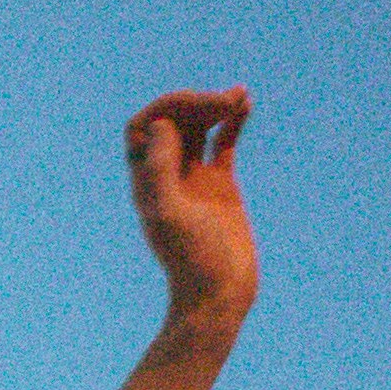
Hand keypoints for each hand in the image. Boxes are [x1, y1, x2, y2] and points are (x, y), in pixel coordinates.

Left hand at [125, 88, 255, 331]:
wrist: (219, 294)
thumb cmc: (192, 261)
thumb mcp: (170, 215)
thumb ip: (160, 171)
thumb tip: (163, 126)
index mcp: (146, 181)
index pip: (144, 127)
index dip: (165, 109)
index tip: (192, 109)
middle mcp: (167, 176)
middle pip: (173, 122)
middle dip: (196, 104)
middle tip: (223, 102)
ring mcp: (194, 179)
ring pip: (199, 128)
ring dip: (214, 106)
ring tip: (237, 95)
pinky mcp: (220, 186)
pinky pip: (223, 144)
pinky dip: (233, 122)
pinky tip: (245, 105)